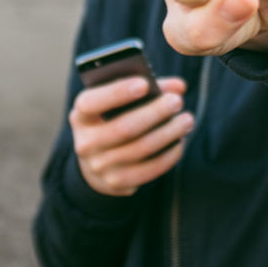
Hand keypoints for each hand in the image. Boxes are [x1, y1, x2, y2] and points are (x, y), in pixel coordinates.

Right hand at [70, 76, 193, 196]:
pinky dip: (169, 155)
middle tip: (177, 101)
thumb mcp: (117, 101)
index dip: (117, 92)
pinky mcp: (116, 183)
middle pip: (124, 127)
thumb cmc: (113, 120)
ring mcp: (99, 166)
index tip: (144, 83)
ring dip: (169, 133)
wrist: (97, 162)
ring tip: (187, 120)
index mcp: (81, 115)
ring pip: (141, 148)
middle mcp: (86, 142)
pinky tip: (180, 142)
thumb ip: (147, 88)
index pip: (91, 102)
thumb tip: (179, 87)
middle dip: (154, 113)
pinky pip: (149, 170)